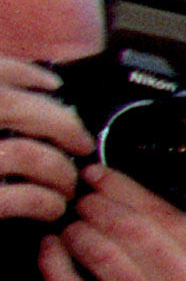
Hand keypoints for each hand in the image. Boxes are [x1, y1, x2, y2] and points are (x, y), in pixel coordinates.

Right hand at [0, 57, 91, 227]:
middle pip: (9, 106)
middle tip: (81, 142)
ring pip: (24, 154)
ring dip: (59, 170)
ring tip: (68, 184)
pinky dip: (46, 201)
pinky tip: (51, 208)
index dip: (22, 72)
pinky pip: (22, 197)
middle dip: (58, 122)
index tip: (53, 84)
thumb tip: (37, 90)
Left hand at [42, 166, 185, 280]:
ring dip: (77, 231)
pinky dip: (55, 264)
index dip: (121, 188)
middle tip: (81, 200)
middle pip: (130, 230)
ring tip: (71, 225)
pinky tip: (52, 248)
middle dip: (96, 206)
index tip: (97, 174)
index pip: (163, 213)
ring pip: (101, 255)